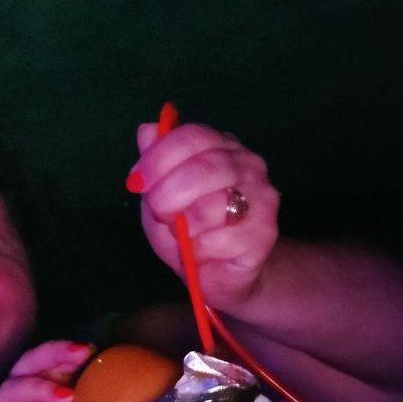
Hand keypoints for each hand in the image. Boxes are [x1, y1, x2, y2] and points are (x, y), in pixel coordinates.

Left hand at [130, 120, 279, 309]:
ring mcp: (261, 196)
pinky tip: (202, 252)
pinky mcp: (264, 232)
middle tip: (160, 213)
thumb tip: (146, 131)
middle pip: (204, 167)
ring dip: (185, 226)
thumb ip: (153, 163)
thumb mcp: (159, 193)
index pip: (192, 137)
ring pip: (213, 205)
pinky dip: (200, 250)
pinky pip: (221, 239)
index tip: (138, 182)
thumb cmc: (188, 228)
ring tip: (184, 234)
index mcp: (220, 146)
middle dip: (168, 194)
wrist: (219, 270)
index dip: (158, 159)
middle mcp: (247, 164)